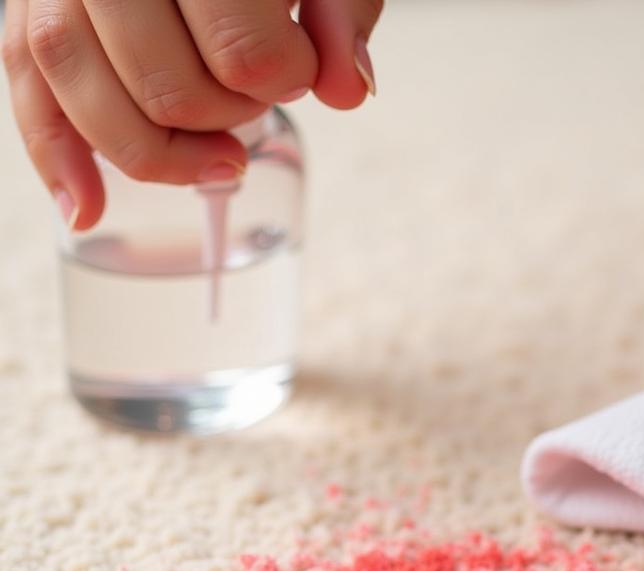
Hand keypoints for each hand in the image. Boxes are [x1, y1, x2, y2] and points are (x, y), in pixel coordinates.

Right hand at [2, 0, 382, 228]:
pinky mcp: (26, 1)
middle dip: (227, 117)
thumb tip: (346, 89)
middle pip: (167, 86)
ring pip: (81, 87)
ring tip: (222, 163)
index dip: (285, 82)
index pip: (245, 55)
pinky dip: (55, 156)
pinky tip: (89, 212)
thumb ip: (342, 14)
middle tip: (256, 96)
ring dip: (159, 155)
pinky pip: (25, 81)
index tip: (298, 68)